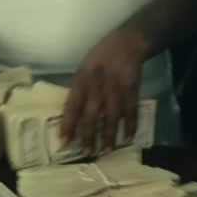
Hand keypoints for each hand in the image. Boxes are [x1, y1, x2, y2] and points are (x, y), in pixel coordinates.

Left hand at [61, 27, 149, 155]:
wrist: (126, 44)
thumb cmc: (100, 57)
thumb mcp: (82, 69)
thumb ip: (78, 90)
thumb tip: (73, 116)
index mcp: (81, 81)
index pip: (72, 106)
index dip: (68, 125)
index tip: (65, 142)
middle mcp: (97, 88)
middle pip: (91, 116)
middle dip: (89, 136)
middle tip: (87, 152)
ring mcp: (116, 91)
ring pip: (111, 118)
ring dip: (110, 136)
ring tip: (107, 151)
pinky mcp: (132, 92)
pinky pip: (131, 113)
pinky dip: (131, 126)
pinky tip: (128, 138)